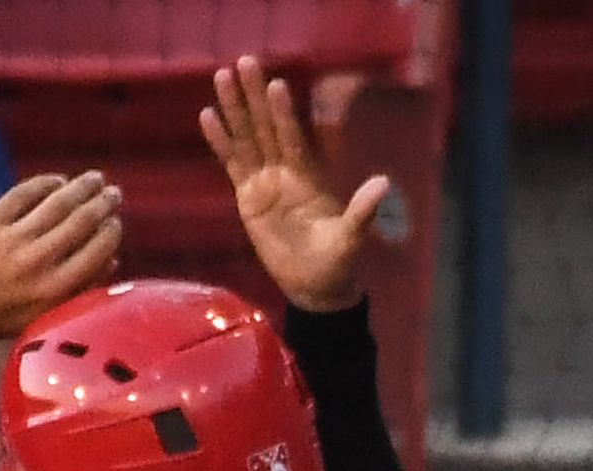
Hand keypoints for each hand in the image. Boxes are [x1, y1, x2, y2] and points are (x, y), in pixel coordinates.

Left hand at [0, 172, 122, 350]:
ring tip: (94, 179)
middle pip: (82, 220)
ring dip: (81, 186)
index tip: (115, 222)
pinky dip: (45, 183)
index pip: (98, 250)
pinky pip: (24, 194)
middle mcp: (37, 263)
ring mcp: (11, 240)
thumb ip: (79, 291)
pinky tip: (57, 181)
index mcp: (55, 290)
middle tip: (113, 193)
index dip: (111, 231)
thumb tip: (114, 260)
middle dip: (103, 202)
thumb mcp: (44, 316)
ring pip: (58, 202)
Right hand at [200, 55, 389, 314]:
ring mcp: (265, 182)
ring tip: (222, 76)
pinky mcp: (248, 198)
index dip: (285, 114)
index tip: (278, 85)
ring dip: (234, 109)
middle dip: (254, 96)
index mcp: (309, 177)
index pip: (293, 138)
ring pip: (246, 139)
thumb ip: (362, 211)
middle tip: (244, 62)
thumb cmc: (336, 263)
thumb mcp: (351, 239)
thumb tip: (384, 183)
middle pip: (266, 127)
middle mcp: (285, 172)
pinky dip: (220, 141)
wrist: (315, 286)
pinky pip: (232, 163)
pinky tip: (208, 116)